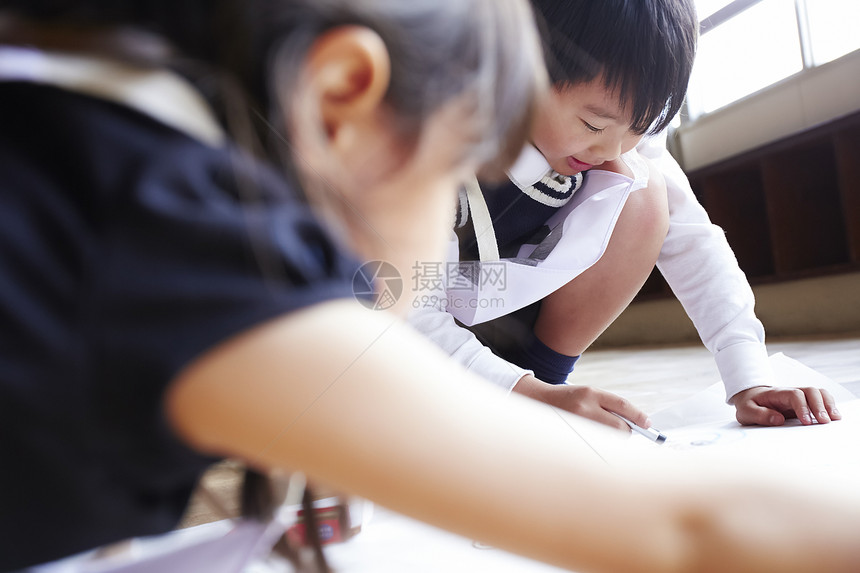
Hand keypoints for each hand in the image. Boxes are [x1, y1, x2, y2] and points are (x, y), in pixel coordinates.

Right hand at [512, 374, 649, 432]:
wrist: (538, 400)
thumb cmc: (568, 398)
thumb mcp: (587, 394)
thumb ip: (607, 405)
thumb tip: (631, 422)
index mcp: (590, 393)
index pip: (622, 405)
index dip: (637, 415)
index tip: (647, 423)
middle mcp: (585, 407)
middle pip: (619, 426)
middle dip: (626, 430)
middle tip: (625, 430)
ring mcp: (578, 422)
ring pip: (609, 437)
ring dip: (614, 437)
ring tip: (604, 432)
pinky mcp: (573, 434)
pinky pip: (596, 443)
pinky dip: (602, 443)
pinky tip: (596, 438)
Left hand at [731, 386, 841, 425]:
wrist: (749, 397)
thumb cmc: (749, 404)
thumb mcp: (746, 411)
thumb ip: (759, 415)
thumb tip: (777, 419)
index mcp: (776, 393)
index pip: (794, 395)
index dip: (803, 407)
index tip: (806, 422)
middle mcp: (790, 392)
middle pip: (811, 391)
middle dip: (820, 406)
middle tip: (825, 422)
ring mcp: (799, 397)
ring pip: (818, 393)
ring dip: (828, 404)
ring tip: (835, 419)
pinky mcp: (804, 403)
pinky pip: (820, 399)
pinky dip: (829, 406)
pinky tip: (834, 417)